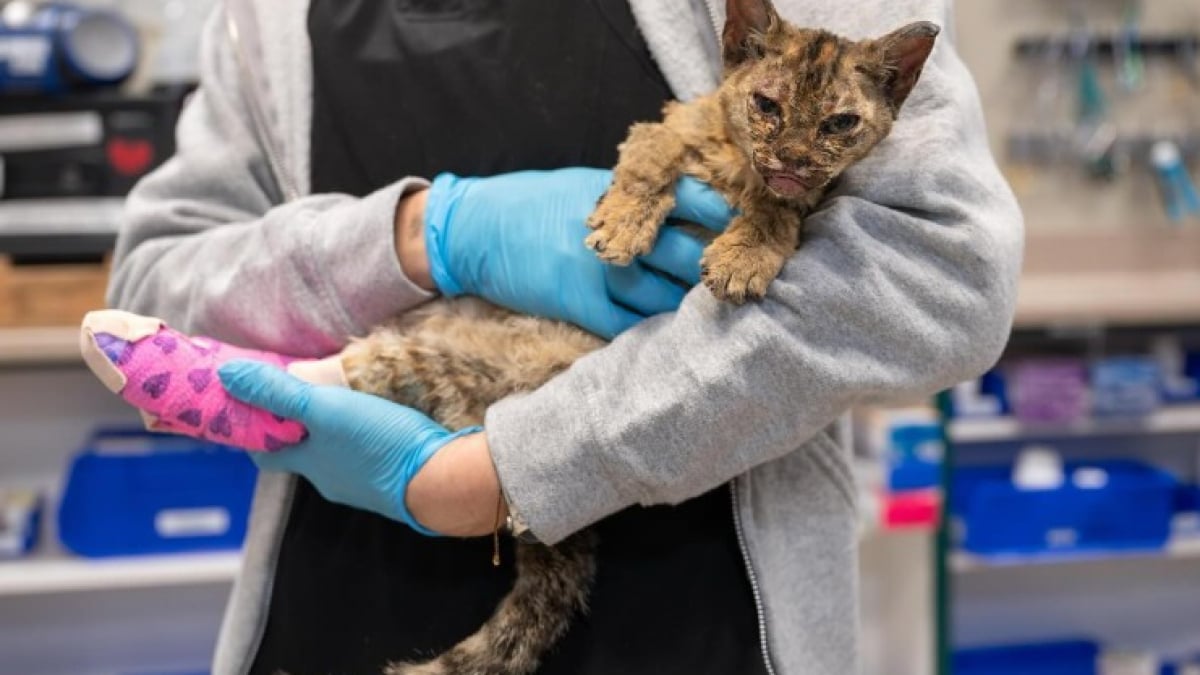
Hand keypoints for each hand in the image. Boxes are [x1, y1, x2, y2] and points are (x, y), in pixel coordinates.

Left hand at [218, 360, 477, 534]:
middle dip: (300, 426)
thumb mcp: (325, 410)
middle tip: (304, 391)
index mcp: (310, 465)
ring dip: (337, 433)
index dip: (255, 430)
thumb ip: (279, 393)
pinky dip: (369, 440)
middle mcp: (333, 481)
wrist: (444, 481)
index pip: (265, 453)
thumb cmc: (380, 445)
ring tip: (345, 400)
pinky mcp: (398, 481)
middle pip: (304, 453)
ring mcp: (367, 485)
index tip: (252, 404)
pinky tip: (383, 421)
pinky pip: (373, 458)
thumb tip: (227, 374)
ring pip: (340, 456)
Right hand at [422, 168, 733, 337]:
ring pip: (665, 299)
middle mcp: (619, 232)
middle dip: (720, 273)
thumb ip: (641, 198)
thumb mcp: (592, 184)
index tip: (762, 233)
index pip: (699, 202)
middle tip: (747, 286)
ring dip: (691, 311)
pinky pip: (628, 326)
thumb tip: (697, 209)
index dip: (732, 221)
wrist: (476, 228)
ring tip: (715, 320)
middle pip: (690, 256)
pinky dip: (651, 334)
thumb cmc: (538, 202)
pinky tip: (670, 338)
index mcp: (627, 192)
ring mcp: (599, 272)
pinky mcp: (579, 303)